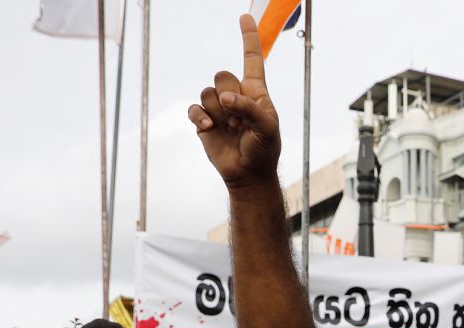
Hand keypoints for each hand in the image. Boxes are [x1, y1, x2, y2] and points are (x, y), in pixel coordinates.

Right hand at [188, 15, 281, 191]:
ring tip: (230, 129)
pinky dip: (201, 117)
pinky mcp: (205, 121)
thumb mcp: (268, 127)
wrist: (248, 174)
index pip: (252, 59)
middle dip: (229, 95)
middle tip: (240, 120)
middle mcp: (236, 95)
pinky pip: (195, 107)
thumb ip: (250, 108)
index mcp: (256, 92)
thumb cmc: (264, 150)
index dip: (248, 38)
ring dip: (218, 111)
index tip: (244, 16)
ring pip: (208, 91)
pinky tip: (210, 129)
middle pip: (222, 75)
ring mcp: (219, 108)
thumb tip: (225, 98)